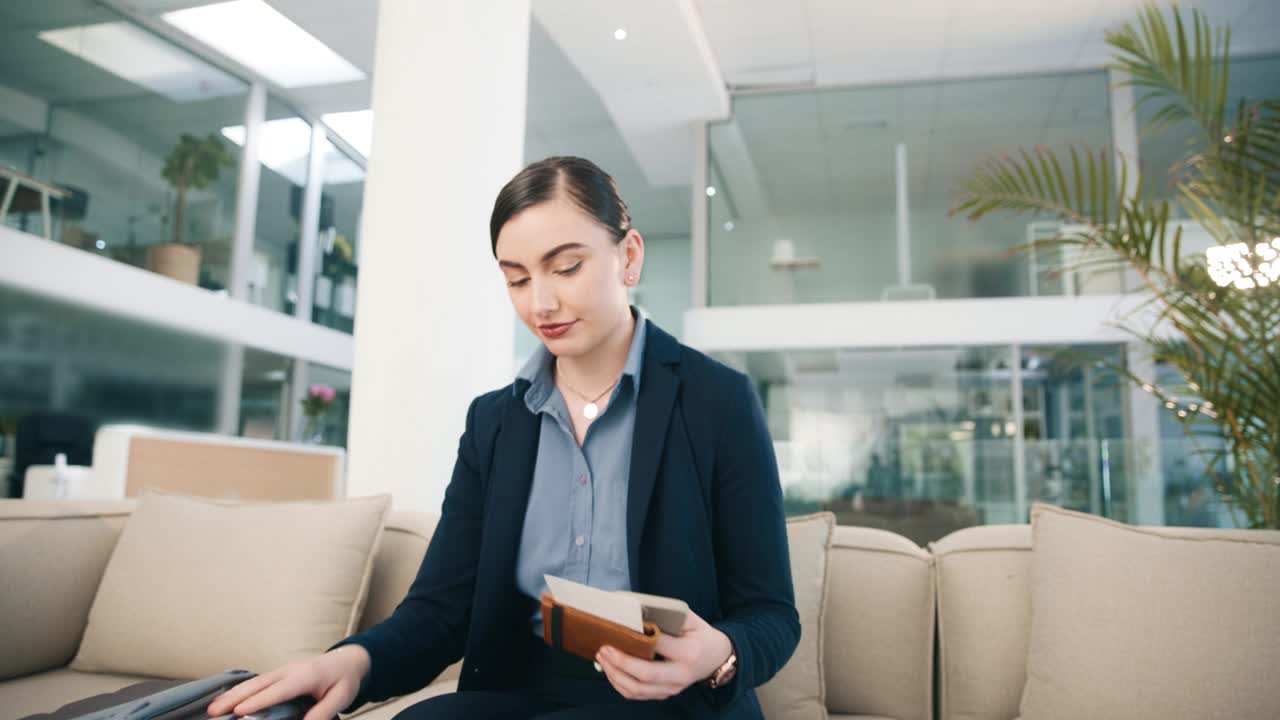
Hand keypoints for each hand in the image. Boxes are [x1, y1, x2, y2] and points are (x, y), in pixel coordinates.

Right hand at [206, 645, 369, 719]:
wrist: (347, 659)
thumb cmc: (344, 679)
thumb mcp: (340, 697)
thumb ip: (323, 712)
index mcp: (306, 676)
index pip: (279, 690)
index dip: (259, 701)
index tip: (239, 711)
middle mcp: (290, 670)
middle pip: (258, 684)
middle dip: (235, 698)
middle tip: (214, 711)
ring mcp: (283, 670)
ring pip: (254, 682)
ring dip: (232, 694)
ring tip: (213, 708)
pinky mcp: (279, 673)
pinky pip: (257, 681)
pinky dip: (240, 690)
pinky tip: (227, 699)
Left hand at [595, 609, 732, 700]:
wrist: (717, 658)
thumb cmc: (700, 634)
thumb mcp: (690, 619)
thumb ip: (667, 613)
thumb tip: (634, 607)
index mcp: (689, 651)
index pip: (658, 645)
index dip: (635, 638)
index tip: (616, 629)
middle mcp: (681, 674)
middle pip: (644, 674)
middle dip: (619, 662)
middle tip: (604, 648)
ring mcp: (673, 688)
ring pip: (637, 689)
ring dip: (615, 675)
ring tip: (602, 658)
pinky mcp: (665, 694)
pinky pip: (637, 694)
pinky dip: (619, 684)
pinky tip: (610, 671)